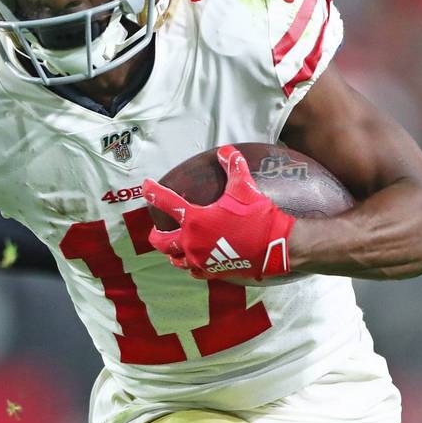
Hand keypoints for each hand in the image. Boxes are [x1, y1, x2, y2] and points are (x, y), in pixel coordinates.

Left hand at [143, 145, 294, 280]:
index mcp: (195, 219)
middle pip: (162, 242)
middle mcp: (192, 241)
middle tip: (156, 230)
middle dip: (155, 235)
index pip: (166, 202)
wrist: (276, 247)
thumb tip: (227, 150)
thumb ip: (233, 166)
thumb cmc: (257, 216)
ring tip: (172, 249)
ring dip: (172, 253)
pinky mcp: (213, 272)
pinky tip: (194, 264)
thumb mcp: (245, 187)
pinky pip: (195, 272)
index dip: (153, 192)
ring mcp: (201, 259)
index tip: (145, 186)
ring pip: (176, 260)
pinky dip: (191, 267)